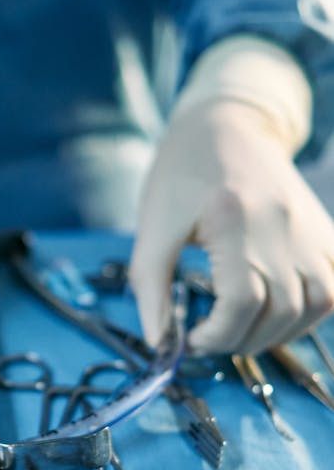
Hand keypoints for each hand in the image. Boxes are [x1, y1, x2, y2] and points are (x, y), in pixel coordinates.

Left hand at [129, 99, 333, 354]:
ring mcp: (311, 228)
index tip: (191, 339)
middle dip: (242, 340)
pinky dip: (310, 312)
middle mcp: (282, 224)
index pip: (242, 302)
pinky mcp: (325, 230)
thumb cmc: (181, 175)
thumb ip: (152, 293)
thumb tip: (161, 347)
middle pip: (281, 311)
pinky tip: (276, 314)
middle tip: (211, 337)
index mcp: (234, 218)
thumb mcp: (152, 230)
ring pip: (317, 305)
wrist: (225, 122)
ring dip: (279, 334)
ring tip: (241, 330)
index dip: (217, 335)